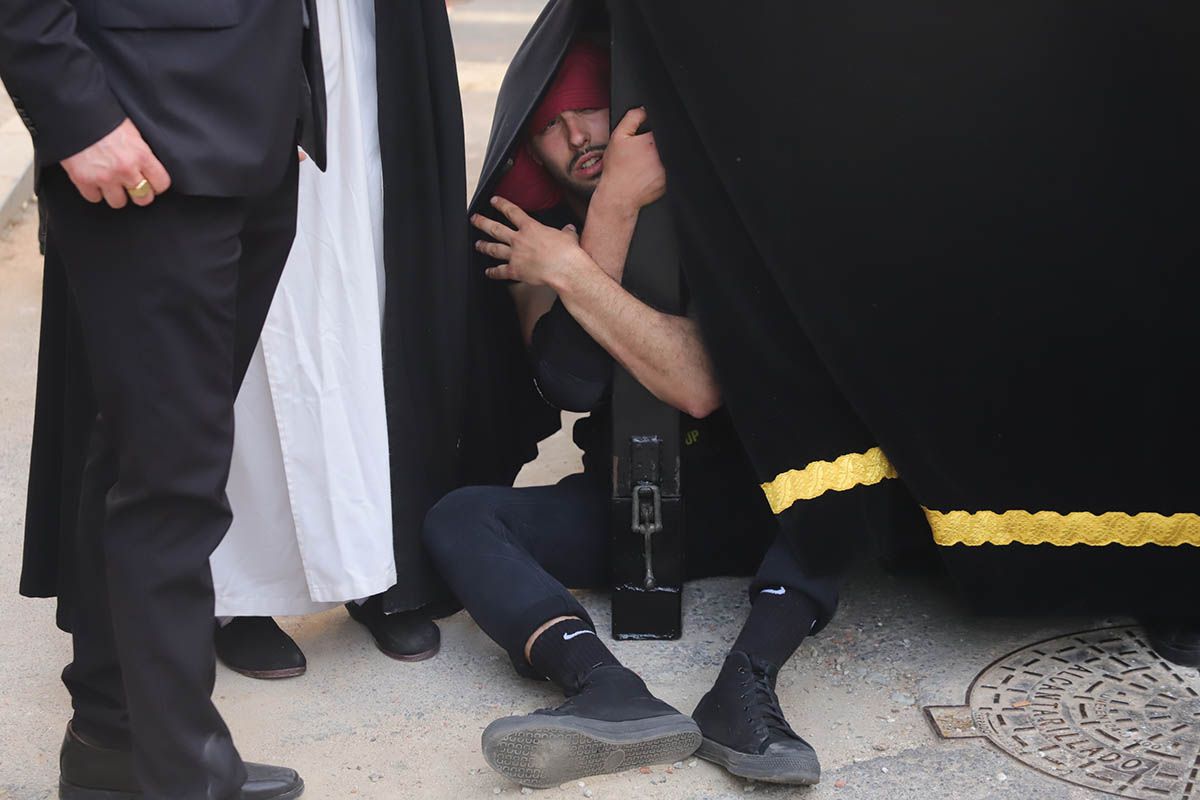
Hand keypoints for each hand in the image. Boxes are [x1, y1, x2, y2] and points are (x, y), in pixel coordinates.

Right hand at [59, 118, 170, 208]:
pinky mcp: (83, 180)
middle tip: (131, 185)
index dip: (156, 185)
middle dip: (138, 193)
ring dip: (115, 194)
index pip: (161, 184)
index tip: (151, 183)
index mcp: (141, 155)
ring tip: (110, 182)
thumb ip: (142, 153)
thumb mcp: (132, 132)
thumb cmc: (103, 117)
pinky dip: (93, 191)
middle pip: (143, 198)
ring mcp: (104, 177)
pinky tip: (93, 179)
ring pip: (119, 202)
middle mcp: (125, 169)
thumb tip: (150, 169)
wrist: (73, 111)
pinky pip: (94, 198)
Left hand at [473, 197, 588, 287]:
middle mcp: (519, 240)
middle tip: (475, 219)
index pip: (512, 212)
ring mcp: (515, 255)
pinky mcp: (515, 271)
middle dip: (482, 222)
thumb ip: (566, 232)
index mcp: (531, 228)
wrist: (565, 269)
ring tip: (478, 244)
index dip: (501, 204)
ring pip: (494, 248)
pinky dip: (493, 272)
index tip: (494, 201)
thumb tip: (569, 229)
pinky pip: (500, 271)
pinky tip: (488, 272)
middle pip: (495, 228)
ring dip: (484, 246)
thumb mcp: (568, 236)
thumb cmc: (567, 253)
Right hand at [596, 107, 665, 211]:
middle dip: (656, 143)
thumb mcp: (618, 137)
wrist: (618, 196)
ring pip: (669, 156)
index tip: (644, 137)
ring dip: (659, 156)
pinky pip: (668, 171)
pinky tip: (646, 173)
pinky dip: (659, 170)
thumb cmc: (616, 168)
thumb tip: (644, 109)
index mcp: (652, 141)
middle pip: (667, 141)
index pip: (662, 126)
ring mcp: (668, 170)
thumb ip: (632, 118)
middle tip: (641, 152)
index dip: (653, 129)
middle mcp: (663, 155)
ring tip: (643, 163)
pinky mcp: (668, 182)